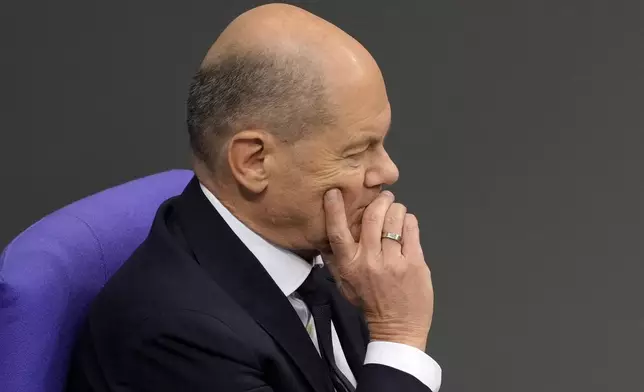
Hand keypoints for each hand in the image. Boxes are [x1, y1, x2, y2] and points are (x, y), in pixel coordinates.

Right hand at [321, 189, 433, 350]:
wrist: (397, 327)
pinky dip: (409, 221)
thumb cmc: (369, 303)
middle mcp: (370, 260)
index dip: (335, 209)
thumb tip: (323, 236)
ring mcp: (394, 261)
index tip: (335, 192)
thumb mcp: (344, 283)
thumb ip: (334, 260)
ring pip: (394, 218)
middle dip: (379, 201)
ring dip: (396, 208)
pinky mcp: (414, 262)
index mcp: (350, 264)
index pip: (337, 231)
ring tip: (396, 210)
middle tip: (384, 197)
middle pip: (372, 217)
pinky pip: (411, 229)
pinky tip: (407, 224)